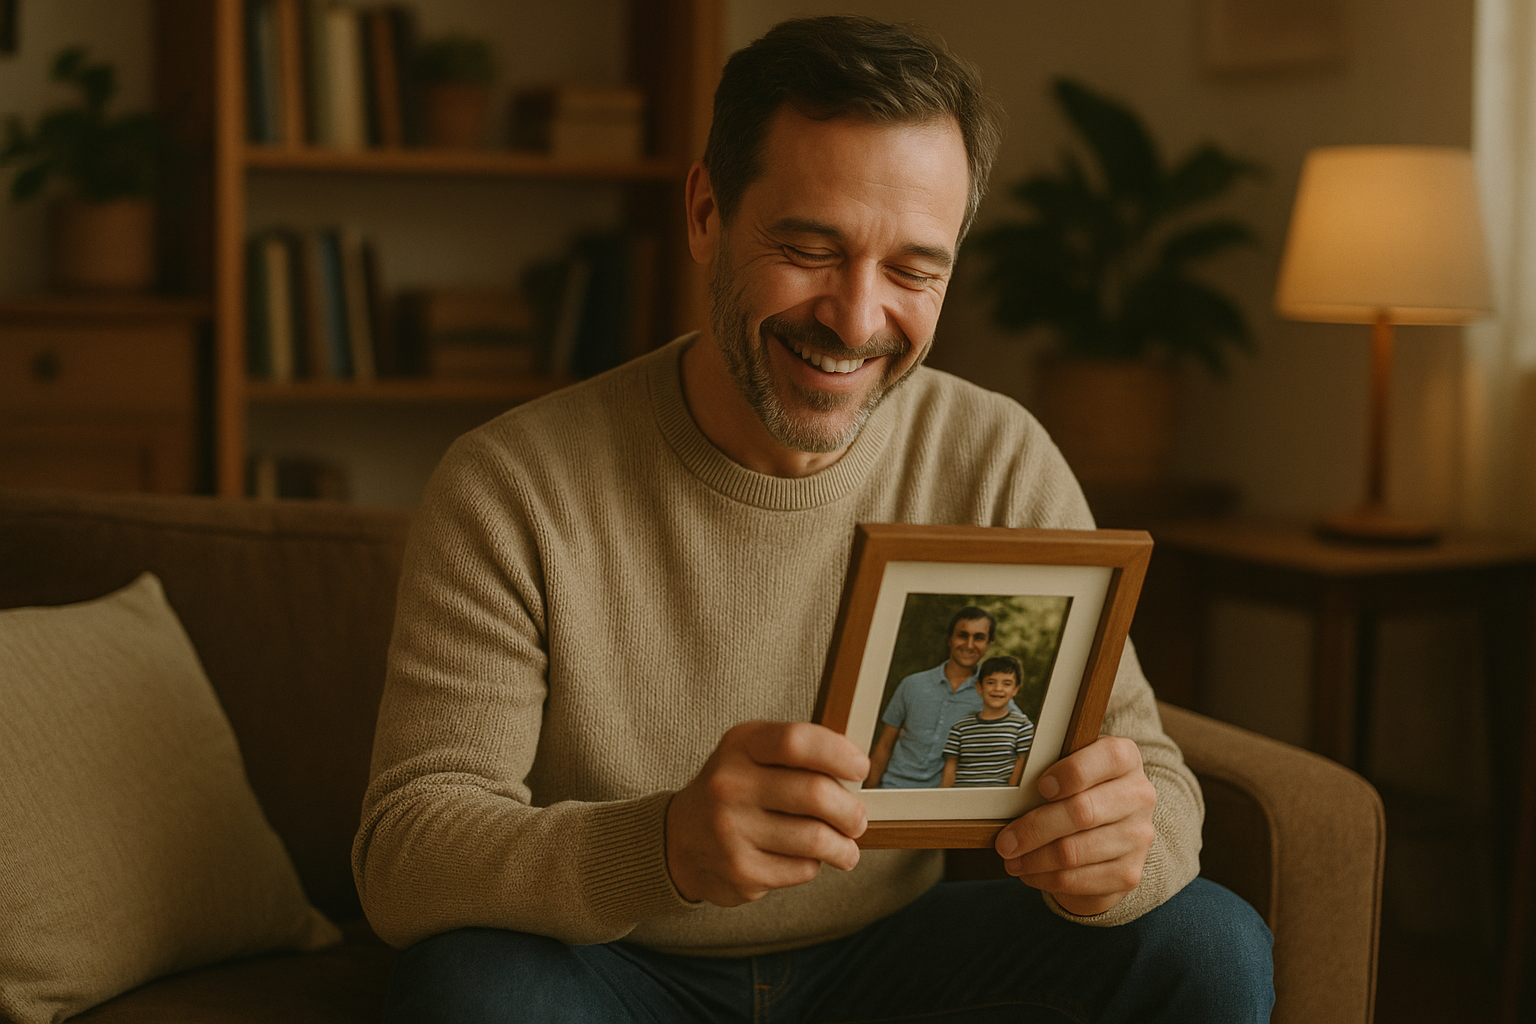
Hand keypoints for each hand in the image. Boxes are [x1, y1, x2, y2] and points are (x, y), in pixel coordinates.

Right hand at [666, 721, 869, 906]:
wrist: (679, 841)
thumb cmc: (733, 792)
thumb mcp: (751, 755)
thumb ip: (797, 755)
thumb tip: (856, 770)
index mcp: (739, 746)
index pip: (797, 742)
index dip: (838, 754)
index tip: (860, 769)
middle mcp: (730, 786)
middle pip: (815, 794)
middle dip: (850, 811)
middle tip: (857, 819)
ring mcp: (732, 831)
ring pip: (816, 839)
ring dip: (842, 846)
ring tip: (845, 848)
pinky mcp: (741, 872)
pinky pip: (802, 869)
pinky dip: (813, 865)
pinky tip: (805, 859)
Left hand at [993, 736, 1155, 916]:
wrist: (1109, 835)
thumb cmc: (1078, 793)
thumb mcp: (1068, 771)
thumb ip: (1049, 770)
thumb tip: (1010, 785)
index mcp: (1126, 759)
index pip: (1108, 758)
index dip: (1071, 773)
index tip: (1040, 787)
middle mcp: (1139, 795)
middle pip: (1082, 812)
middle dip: (1035, 828)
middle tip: (1005, 841)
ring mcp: (1138, 836)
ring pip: (1075, 851)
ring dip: (1034, 858)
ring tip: (1011, 859)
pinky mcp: (1129, 872)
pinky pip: (1079, 879)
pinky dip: (1046, 878)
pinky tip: (1030, 873)